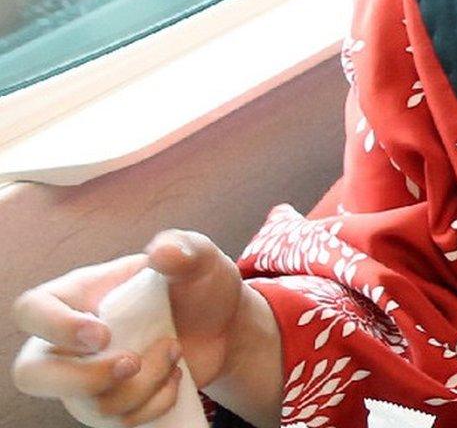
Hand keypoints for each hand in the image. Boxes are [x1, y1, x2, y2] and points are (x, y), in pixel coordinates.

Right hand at [12, 232, 269, 426]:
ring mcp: (85, 376)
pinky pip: (116, 421)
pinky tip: (176, 378)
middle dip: (81, 380)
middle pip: (32, 374)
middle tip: (132, 363)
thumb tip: (163, 252)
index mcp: (78, 294)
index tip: (102, 334)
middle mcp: (70, 340)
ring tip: (174, 354)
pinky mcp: (110, 402)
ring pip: (86, 405)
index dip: (55, 328)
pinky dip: (153, 405)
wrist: (224, 326)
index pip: (31, 310)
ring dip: (140, 386)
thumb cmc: (199, 284)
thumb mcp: (198, 257)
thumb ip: (182, 247)